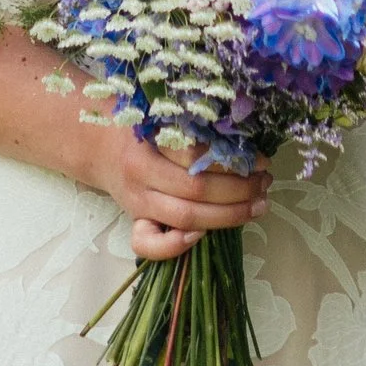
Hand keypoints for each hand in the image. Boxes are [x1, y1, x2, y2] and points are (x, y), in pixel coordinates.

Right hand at [77, 118, 269, 259]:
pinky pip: (147, 244)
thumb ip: (195, 130)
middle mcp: (141, 174)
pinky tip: (205, 238)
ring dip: (227, 216)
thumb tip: (247, 144)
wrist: (100, 147)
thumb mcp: (166, 119)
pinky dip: (176, 246)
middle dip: (239, 191)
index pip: (196, 155)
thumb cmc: (145, 130)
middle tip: (265, 184)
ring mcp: (137, 201)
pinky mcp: (135, 221)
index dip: (234, 161)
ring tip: (257, 206)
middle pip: (196, 189)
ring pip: (185, 217)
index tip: (262, 160)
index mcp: (151, 141)